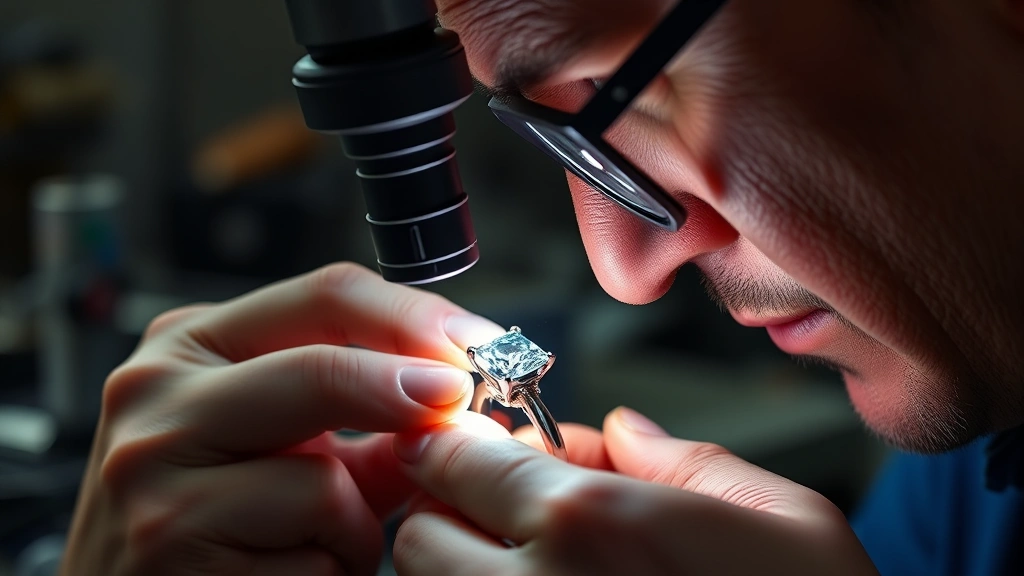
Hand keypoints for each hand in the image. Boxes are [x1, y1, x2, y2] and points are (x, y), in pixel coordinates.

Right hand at [61, 263, 504, 575]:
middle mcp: (157, 393)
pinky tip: (289, 573)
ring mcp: (151, 472)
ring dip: (358, 524)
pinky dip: (329, 570)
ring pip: (322, 480)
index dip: (418, 319)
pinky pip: (308, 555)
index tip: (480, 348)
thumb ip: (365, 418)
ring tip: (328, 541)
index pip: (326, 294)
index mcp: (191, 342)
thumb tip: (464, 407)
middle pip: (323, 370)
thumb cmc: (210, 516)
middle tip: (460, 409)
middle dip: (410, 395)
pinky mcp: (168, 549)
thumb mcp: (280, 442)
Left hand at [392, 409, 878, 575]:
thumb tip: (622, 432)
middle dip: (452, 513)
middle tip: (506, 512)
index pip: (454, 457)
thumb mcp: (785, 520)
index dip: (461, 444)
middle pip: (418, 531)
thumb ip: (687, 461)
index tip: (481, 446)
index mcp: (589, 524)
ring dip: (457, 569)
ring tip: (531, 565)